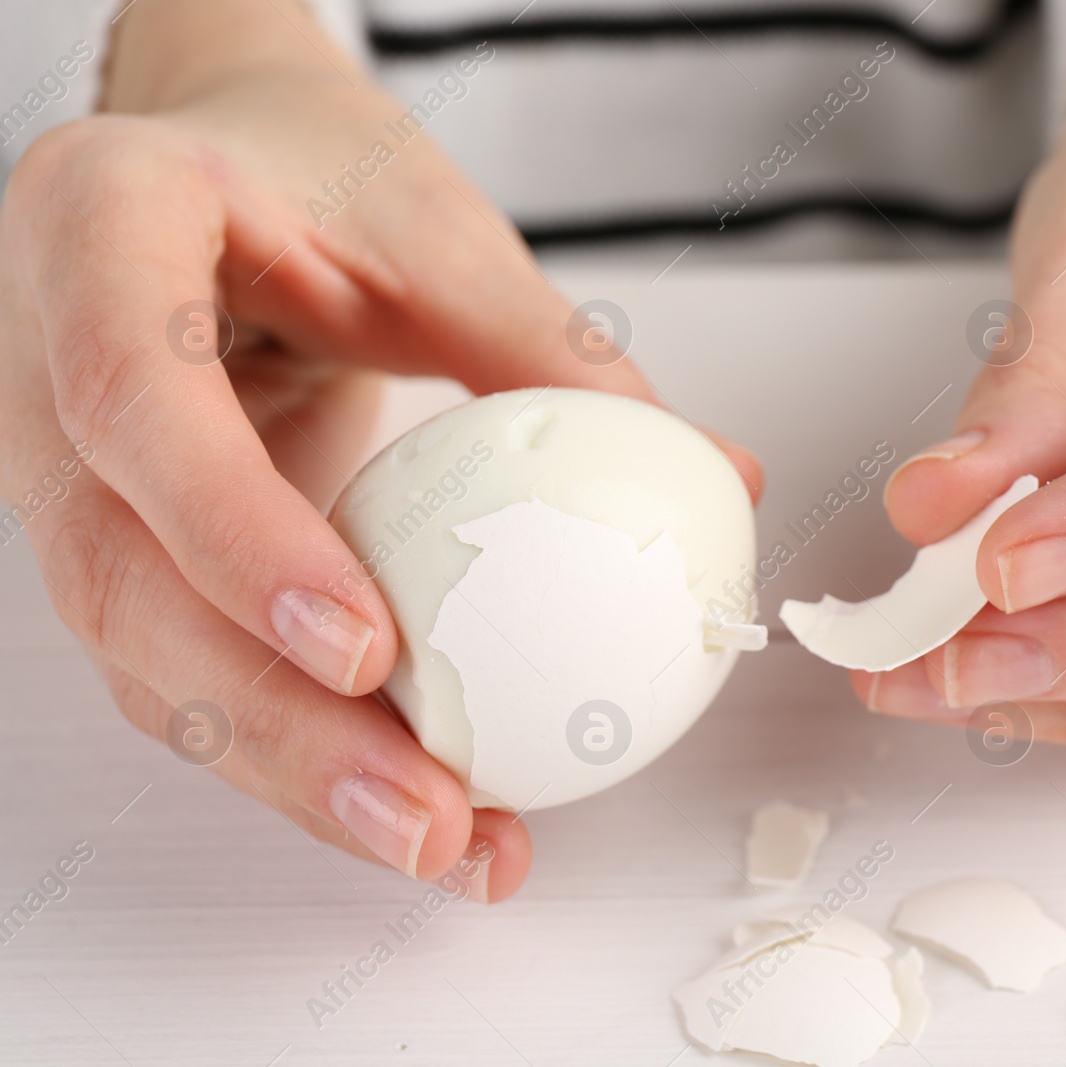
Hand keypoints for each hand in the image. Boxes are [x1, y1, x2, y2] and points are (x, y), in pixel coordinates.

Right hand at [0, 1, 758, 895]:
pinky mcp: (127, 542)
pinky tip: (411, 798)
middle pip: (123, 578)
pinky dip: (302, 743)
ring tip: (445, 844)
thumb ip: (554, 356)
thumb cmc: (320, 175)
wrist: (221, 169)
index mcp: (103, 232)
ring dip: (295, 772)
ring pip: (147, 653)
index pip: (137, 398)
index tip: (366, 649)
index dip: (237, 534)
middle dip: (276, 723)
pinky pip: (195, 663)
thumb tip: (716, 474)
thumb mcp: (440, 234)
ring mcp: (67, 470)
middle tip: (426, 815)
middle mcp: (44, 365)